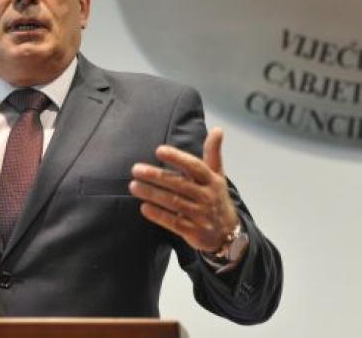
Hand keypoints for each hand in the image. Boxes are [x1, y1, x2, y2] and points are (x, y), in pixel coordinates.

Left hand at [130, 128, 238, 252]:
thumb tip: (218, 129)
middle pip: (179, 184)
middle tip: (136, 169)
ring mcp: (200, 215)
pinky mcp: (193, 231)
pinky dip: (158, 215)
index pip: (194, 166)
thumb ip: (213, 152)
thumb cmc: (216, 197)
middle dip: (156, 176)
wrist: (228, 232)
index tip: (159, 150)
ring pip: (173, 202)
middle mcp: (206, 196)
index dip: (177, 158)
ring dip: (152, 194)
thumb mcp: (217, 175)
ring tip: (134, 186)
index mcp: (211, 180)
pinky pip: (173, 222)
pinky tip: (144, 207)